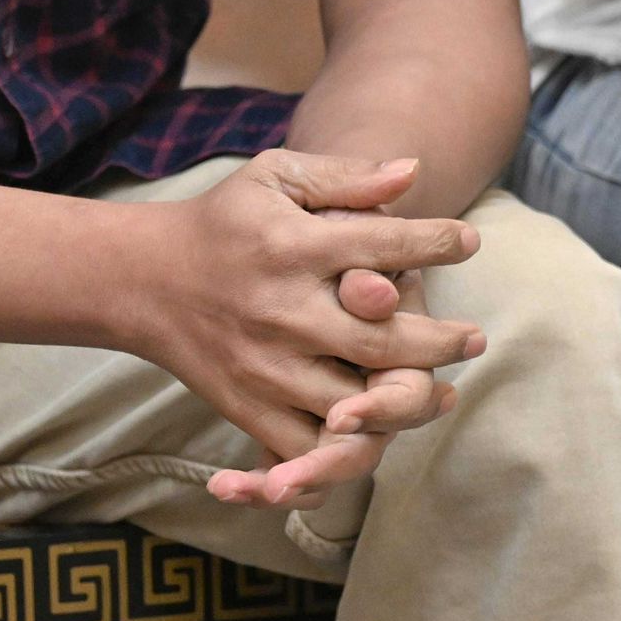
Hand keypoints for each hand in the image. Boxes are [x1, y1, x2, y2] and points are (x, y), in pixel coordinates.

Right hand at [113, 151, 483, 510]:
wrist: (144, 281)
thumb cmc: (224, 220)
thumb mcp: (275, 177)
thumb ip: (344, 177)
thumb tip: (414, 170)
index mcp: (293, 247)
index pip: (383, 244)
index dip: (436, 243)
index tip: (470, 241)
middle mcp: (283, 310)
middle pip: (382, 338)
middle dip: (441, 340)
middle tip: (475, 338)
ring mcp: (266, 367)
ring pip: (354, 400)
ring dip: (409, 401)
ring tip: (445, 390)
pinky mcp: (248, 407)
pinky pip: (306, 445)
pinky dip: (347, 449)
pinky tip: (384, 432)